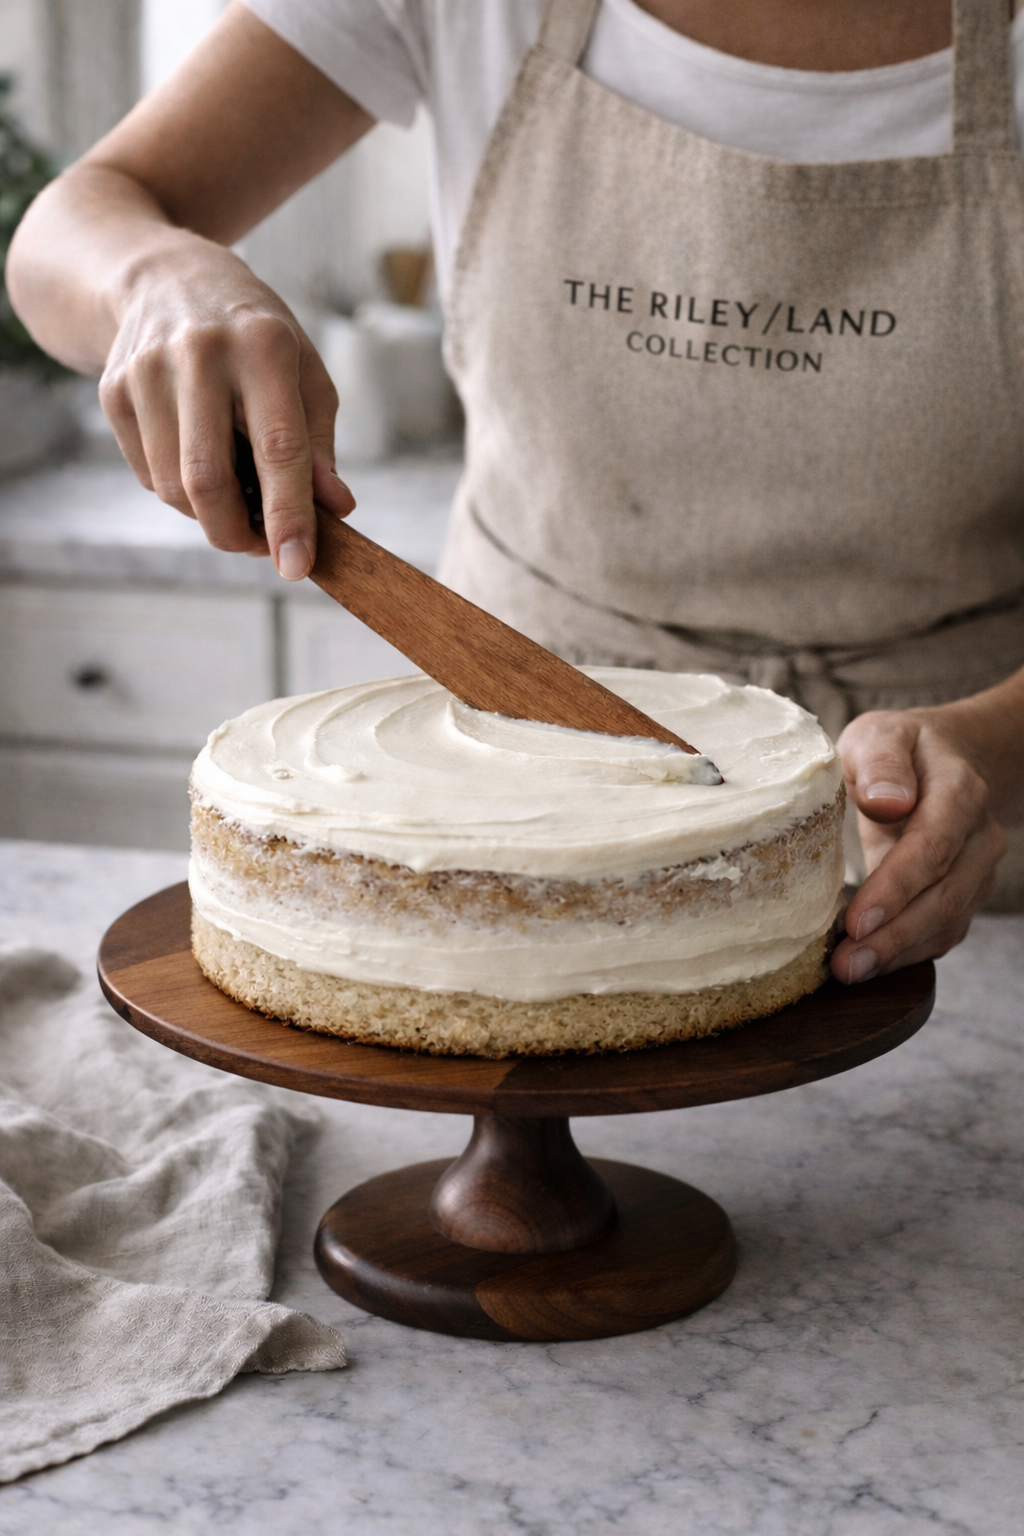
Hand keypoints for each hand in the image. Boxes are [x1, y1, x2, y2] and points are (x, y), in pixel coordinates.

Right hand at [99, 237, 353, 577]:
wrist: (162, 276)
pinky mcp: (112, 390)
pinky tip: (198, 457)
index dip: (288, 516)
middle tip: (262, 544)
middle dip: (238, 533)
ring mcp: (146, 370)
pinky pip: (149, 476)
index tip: (297, 567)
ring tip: (236, 492)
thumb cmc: (254, 335)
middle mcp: (199, 353)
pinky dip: (180, 491)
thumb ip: (318, 443)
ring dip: (210, 515)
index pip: (278, 450)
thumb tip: (335, 507)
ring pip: (175, 489)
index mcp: (263, 345)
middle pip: (209, 481)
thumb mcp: (304, 372)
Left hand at [831, 708, 1007, 983]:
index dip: (896, 888)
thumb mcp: (879, 734)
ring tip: (848, 972)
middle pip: (943, 896)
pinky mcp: (964, 894)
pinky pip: (942, 932)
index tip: (857, 921)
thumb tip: (887, 801)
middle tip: (845, 966)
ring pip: (946, 922)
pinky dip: (905, 953)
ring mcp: (977, 869)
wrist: (944, 759)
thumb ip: (881, 761)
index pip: (933, 846)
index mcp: (958, 791)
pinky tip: (869, 965)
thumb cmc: (899, 750)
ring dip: (897, 953)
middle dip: (892, 937)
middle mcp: (978, 836)